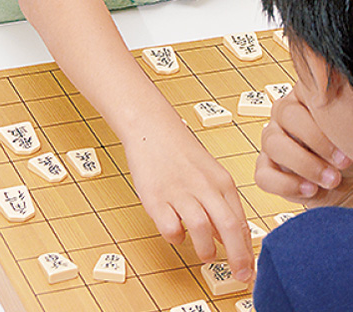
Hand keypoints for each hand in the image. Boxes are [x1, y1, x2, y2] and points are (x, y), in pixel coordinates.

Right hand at [125, 112, 253, 282]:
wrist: (152, 128)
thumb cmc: (182, 153)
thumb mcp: (210, 175)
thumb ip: (222, 206)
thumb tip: (231, 241)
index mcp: (221, 182)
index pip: (241, 222)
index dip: (248, 251)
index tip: (250, 271)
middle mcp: (203, 187)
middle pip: (228, 227)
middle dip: (238, 258)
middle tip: (240, 276)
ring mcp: (179, 192)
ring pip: (201, 229)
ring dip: (206, 250)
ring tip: (205, 253)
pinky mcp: (156, 197)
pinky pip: (170, 228)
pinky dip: (176, 237)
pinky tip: (176, 231)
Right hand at [256, 88, 351, 204]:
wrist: (350, 182)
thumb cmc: (349, 149)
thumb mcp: (346, 125)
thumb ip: (334, 104)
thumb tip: (330, 77)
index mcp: (303, 97)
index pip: (300, 93)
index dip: (321, 118)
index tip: (345, 138)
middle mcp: (283, 116)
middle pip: (285, 115)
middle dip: (316, 142)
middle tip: (342, 161)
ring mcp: (272, 142)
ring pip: (273, 144)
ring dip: (305, 165)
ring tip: (330, 179)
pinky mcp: (268, 170)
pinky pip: (264, 175)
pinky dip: (287, 185)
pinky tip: (310, 189)